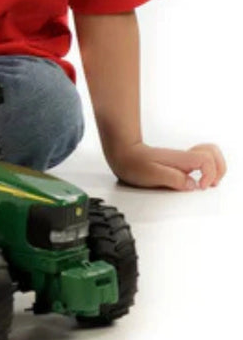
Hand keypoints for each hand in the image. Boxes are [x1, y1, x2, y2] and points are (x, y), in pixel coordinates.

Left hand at [108, 141, 226, 190]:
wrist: (121, 153)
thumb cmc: (132, 163)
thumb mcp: (151, 174)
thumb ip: (173, 179)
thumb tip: (192, 185)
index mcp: (179, 159)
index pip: (206, 159)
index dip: (209, 174)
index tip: (199, 186)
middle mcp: (183, 158)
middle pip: (213, 152)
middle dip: (218, 169)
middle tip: (209, 184)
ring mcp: (181, 160)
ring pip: (208, 155)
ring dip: (214, 169)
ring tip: (206, 183)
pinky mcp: (177, 164)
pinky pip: (199, 163)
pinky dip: (205, 171)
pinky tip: (197, 182)